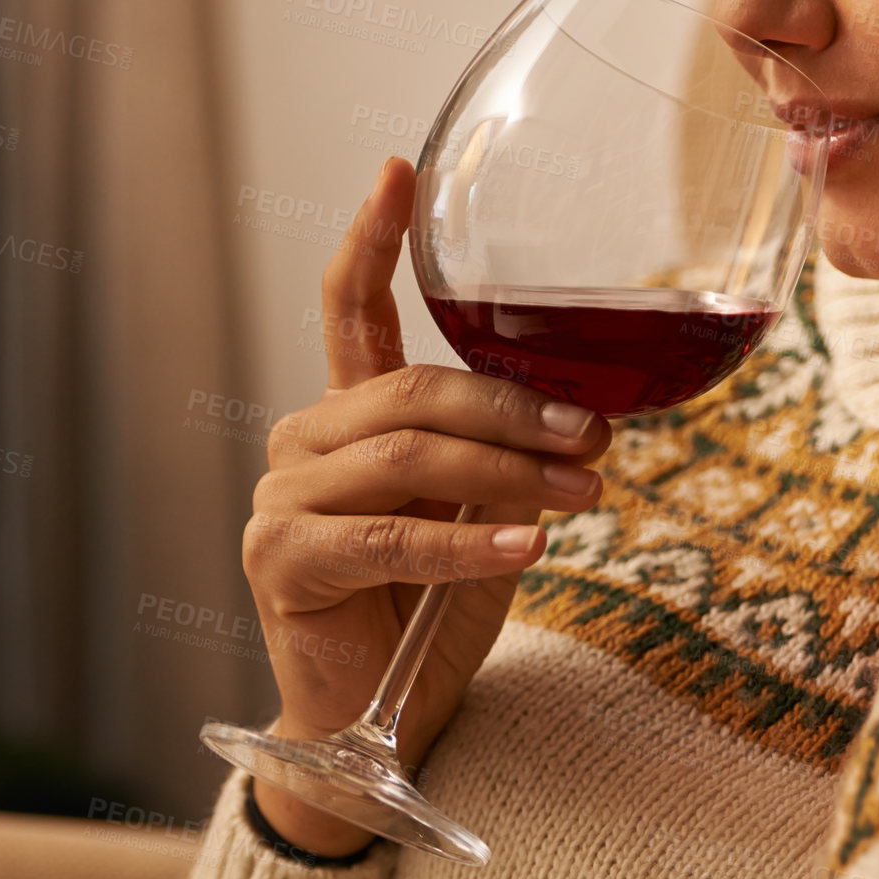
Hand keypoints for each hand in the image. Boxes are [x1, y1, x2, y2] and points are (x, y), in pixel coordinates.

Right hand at [246, 157, 611, 852]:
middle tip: (595, 435)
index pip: (351, 307)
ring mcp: (284, 499)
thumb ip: (512, 456)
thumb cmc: (437, 597)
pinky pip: (387, 536)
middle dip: (515, 408)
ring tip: (584, 494)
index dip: (371, 237)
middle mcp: (306, 438)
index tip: (397, 170)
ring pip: (406, 455)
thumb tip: (597, 420)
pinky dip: (467, 540)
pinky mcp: (281, 562)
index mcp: (351, 412)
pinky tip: (528, 549)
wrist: (384, 708)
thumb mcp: (486, 509)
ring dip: (508, 471)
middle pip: (412, 390)